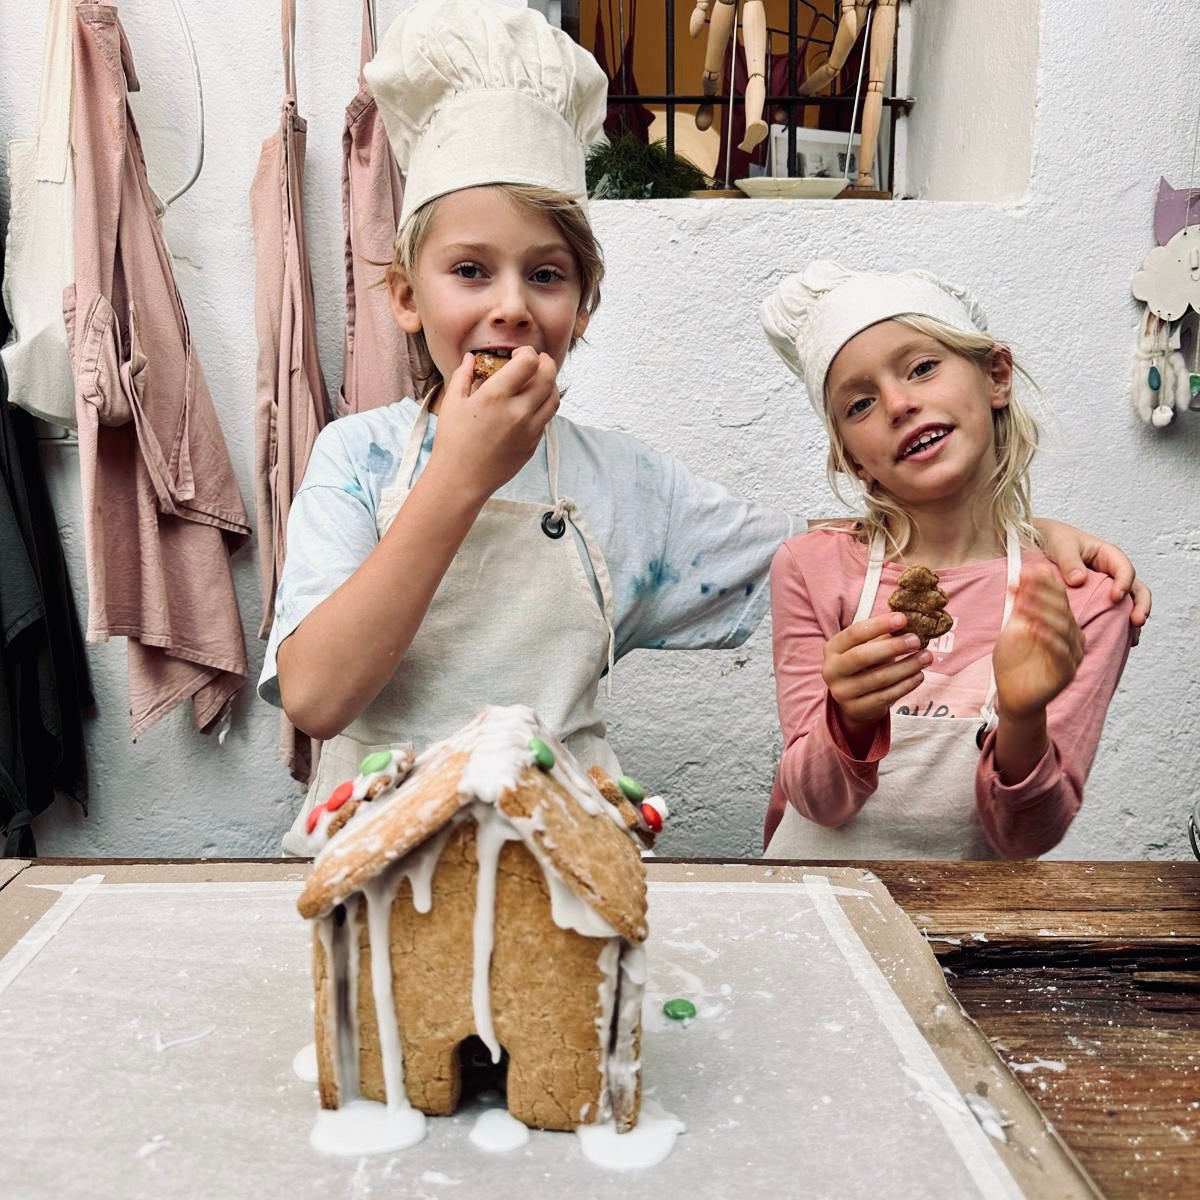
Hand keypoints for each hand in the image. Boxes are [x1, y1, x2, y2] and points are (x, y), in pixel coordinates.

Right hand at [430, 347, 558, 501]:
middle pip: (548, 376)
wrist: (461, 480)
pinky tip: (530, 404)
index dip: (527, 352)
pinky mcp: (533, 444)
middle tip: (537, 360)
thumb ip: (464, 375)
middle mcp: (518, 412)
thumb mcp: (452, 403)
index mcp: (496, 396)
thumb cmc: (453, 441)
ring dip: (550, 383)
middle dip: (545, 362)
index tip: (518, 354)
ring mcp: (529, 430)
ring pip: (554, 398)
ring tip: (538, 380)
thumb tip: (471, 358)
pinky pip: (546, 418)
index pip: (529, 362)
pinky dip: (543, 405)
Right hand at [822, 611, 928, 750]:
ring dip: (906, 666)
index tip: (903, 618)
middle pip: (861, 656)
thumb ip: (882, 636)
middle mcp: (832, 670)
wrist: (853, 701)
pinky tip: (919, 676)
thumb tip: (908, 624)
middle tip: (916, 641)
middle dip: (892, 647)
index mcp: (832, 649)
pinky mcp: (856, 709)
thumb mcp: (866, 648)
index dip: (878, 625)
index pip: (854, 633)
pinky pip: (885, 696)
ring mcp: (842, 692)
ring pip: (877, 678)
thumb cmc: (864, 666)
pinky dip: (905, 685)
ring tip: (926, 657)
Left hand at [992, 564, 1083, 719]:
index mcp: (1063, 625)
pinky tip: (1032, 628)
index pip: (1058, 599)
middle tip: (1024, 580)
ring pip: (1062, 629)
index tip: (1026, 569)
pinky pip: (1060, 652)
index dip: (1043, 583)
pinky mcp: (1066, 673)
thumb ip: (1021, 606)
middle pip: (1062, 610)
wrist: (1013, 695)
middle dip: (1042, 593)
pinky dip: (1046, 638)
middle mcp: (1072, 638)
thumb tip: (1022, 576)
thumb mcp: (1015, 629)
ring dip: (1042, 612)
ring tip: (1023, 601)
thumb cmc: (1014, 661)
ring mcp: (1072, 656)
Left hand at [1034, 518, 1150, 640]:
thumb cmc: (1055, 539)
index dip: (1123, 583)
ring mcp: (1108, 587)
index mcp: (1108, 556)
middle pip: (1136, 589)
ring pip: (1130, 604)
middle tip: (1136, 621)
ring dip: (1133, 619)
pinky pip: (1114, 613)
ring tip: (1132, 639)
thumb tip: (1079, 580)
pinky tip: (1118, 641)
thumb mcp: (1062, 546)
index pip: (1124, 569)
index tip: (1115, 597)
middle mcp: (1113, 573)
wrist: (1041, 542)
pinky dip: (1119, 626)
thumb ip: (1070, 561)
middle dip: (1141, 605)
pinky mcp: (1099, 600)